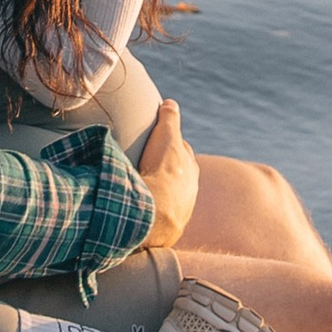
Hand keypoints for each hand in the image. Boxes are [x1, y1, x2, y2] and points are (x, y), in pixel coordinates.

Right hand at [135, 96, 199, 252]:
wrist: (157, 209)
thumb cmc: (163, 170)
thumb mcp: (166, 137)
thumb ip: (169, 119)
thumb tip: (171, 103)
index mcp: (190, 168)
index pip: (182, 153)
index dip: (170, 146)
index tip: (158, 144)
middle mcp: (190, 190)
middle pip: (178, 176)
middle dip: (166, 170)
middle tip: (148, 165)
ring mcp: (180, 210)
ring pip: (170, 197)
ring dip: (159, 192)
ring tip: (142, 189)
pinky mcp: (168, 228)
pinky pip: (159, 215)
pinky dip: (152, 209)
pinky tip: (141, 208)